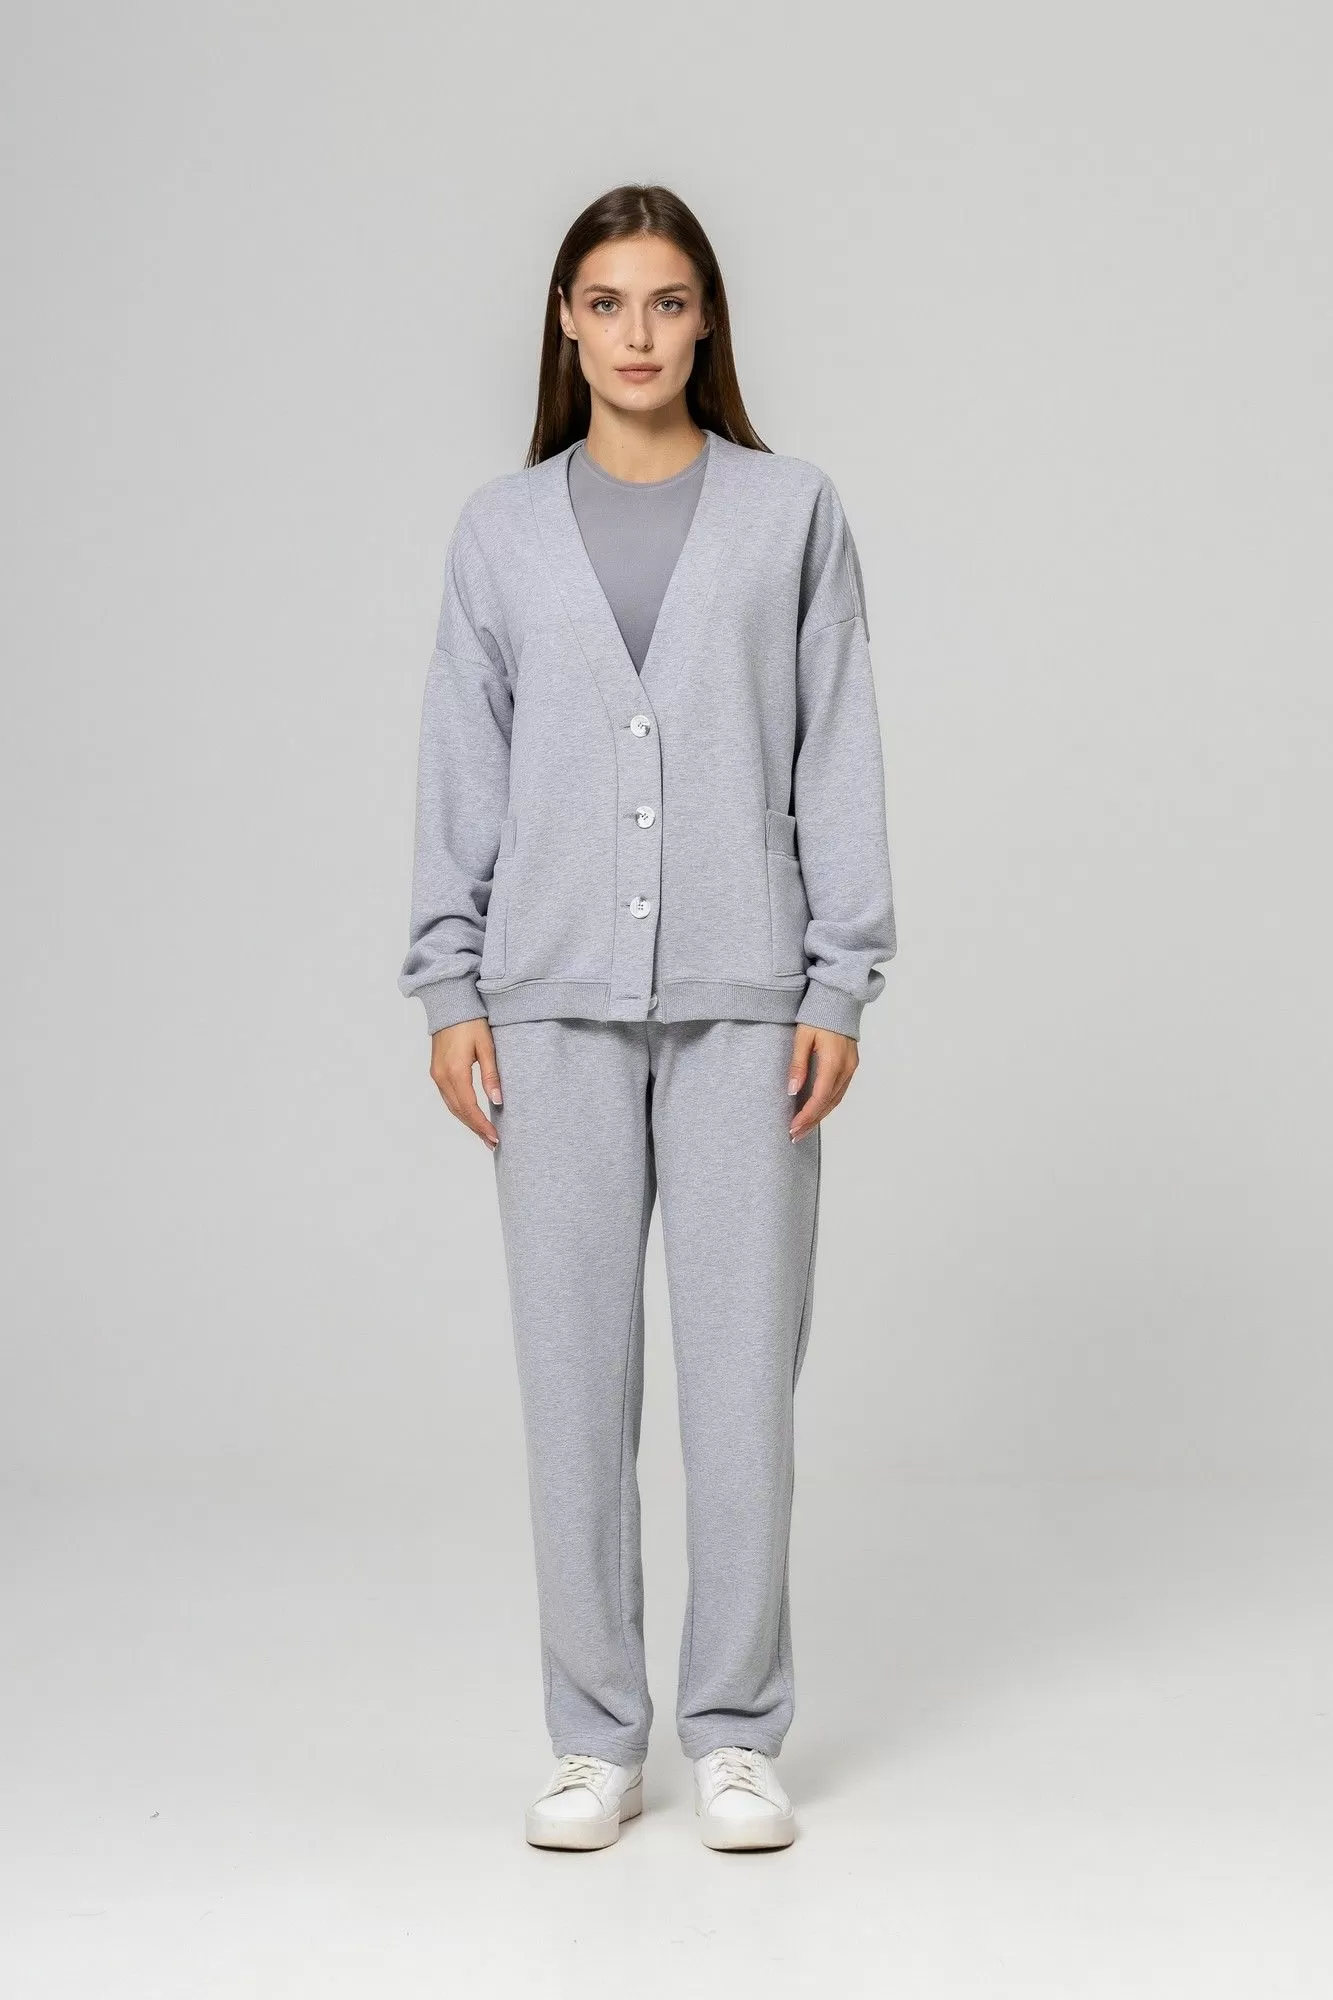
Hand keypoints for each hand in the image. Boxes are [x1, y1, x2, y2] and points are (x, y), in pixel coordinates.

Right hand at [430, 1018, 502, 1150]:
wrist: (450, 1004)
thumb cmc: (471, 1022)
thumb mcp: (487, 1047)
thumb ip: (492, 1075)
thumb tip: (498, 1101)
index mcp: (455, 1071)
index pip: (469, 1107)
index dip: (482, 1125)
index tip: (495, 1137)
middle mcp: (441, 1077)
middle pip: (459, 1111)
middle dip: (476, 1128)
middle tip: (493, 1143)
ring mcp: (436, 1075)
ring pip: (452, 1106)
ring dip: (468, 1122)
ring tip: (484, 1135)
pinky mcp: (436, 1071)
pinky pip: (448, 1098)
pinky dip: (460, 1110)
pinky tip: (471, 1116)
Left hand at [786, 1024, 857, 1140]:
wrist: (839, 1000)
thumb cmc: (818, 1016)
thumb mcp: (802, 1037)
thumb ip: (797, 1065)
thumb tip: (792, 1091)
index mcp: (833, 1062)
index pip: (819, 1097)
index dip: (806, 1115)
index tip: (793, 1128)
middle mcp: (846, 1069)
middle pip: (829, 1104)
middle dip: (812, 1122)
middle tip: (794, 1136)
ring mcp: (851, 1068)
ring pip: (836, 1100)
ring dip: (820, 1116)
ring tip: (803, 1129)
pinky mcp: (851, 1066)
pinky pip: (839, 1092)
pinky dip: (827, 1105)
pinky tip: (816, 1111)